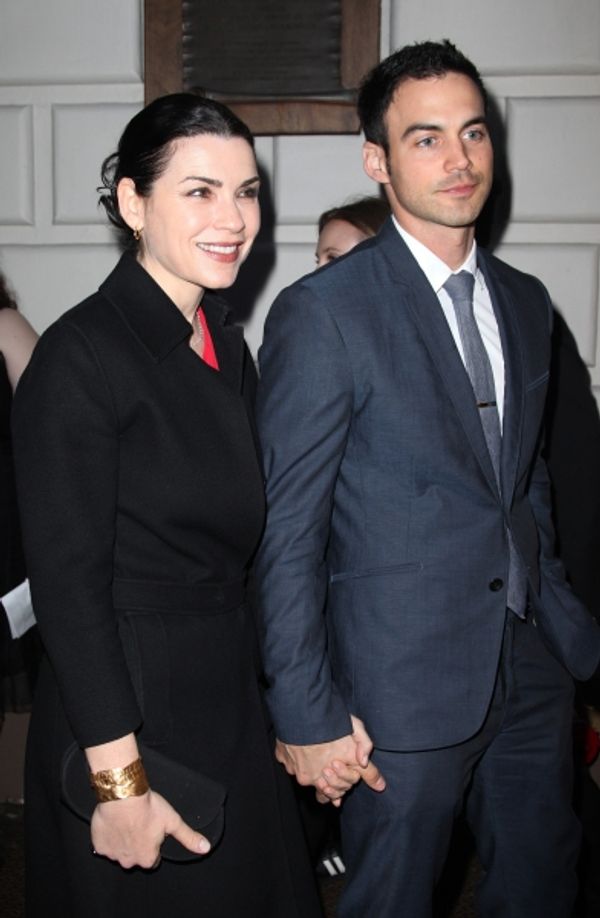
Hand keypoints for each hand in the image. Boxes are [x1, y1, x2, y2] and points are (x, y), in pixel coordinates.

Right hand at [90, 789, 209, 868]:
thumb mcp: (173, 822)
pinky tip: (115, 823)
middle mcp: (130, 862)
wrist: (123, 795)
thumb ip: (188, 837)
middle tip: (140, 823)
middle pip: (136, 856)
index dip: (154, 843)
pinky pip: (104, 845)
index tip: (152, 829)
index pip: (154, 858)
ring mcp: (113, 855)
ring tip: (127, 820)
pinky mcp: (99, 846)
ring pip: (120, 851)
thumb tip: (205, 848)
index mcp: (148, 858)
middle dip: (138, 843)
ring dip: (123, 840)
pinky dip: (109, 836)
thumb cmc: (148, 808)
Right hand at [275, 715, 385, 805]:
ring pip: (304, 775)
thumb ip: (364, 748)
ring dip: (310, 766)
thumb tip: (369, 769)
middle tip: (329, 761)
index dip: (343, 782)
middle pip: (322, 787)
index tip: (341, 770)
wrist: (301, 706)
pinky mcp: (282, 759)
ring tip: (314, 749)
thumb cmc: (330, 719)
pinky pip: (289, 762)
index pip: (339, 792)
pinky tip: (299, 743)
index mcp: (333, 774)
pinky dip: (294, 756)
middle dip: (328, 777)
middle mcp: (314, 778)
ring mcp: (296, 770)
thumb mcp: (356, 728)